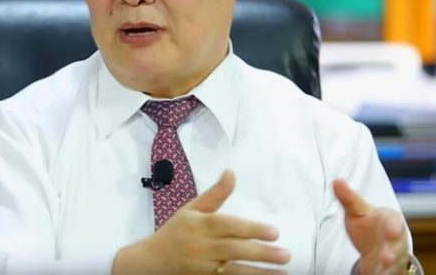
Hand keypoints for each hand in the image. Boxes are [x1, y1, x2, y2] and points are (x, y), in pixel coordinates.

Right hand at [112, 170, 289, 274]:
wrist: (150, 261)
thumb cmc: (174, 232)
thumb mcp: (191, 209)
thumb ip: (215, 194)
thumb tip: (231, 172)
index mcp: (199, 225)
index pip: (228, 226)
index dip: (251, 229)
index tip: (274, 232)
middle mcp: (200, 246)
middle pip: (233, 249)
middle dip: (261, 253)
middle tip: (285, 255)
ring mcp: (201, 267)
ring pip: (233, 271)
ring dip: (259, 273)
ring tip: (282, 273)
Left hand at [333, 179, 409, 274]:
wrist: (377, 246)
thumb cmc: (370, 225)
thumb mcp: (358, 211)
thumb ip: (349, 198)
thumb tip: (336, 181)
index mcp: (390, 221)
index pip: (393, 223)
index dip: (393, 228)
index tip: (392, 232)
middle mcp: (395, 240)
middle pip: (395, 246)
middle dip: (391, 251)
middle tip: (386, 256)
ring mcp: (393, 256)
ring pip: (392, 262)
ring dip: (388, 265)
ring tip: (382, 266)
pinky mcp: (387, 269)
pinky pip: (386, 272)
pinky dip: (382, 273)